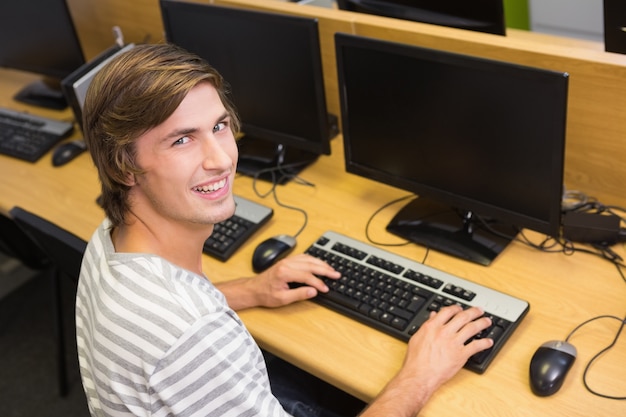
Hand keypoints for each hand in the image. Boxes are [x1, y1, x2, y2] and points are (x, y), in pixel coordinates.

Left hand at [218, 254, 339, 309]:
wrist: (253, 289)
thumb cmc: (265, 294)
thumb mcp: (282, 299)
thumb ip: (299, 294)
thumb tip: (313, 291)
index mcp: (285, 272)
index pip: (307, 276)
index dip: (318, 282)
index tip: (326, 288)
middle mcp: (286, 264)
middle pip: (310, 264)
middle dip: (325, 269)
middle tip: (336, 274)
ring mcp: (287, 261)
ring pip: (308, 258)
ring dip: (321, 263)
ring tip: (331, 269)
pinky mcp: (287, 261)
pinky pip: (303, 257)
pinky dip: (313, 259)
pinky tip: (319, 263)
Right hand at [403, 305, 492, 390]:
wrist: (420, 375)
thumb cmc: (416, 360)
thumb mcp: (417, 337)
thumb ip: (427, 325)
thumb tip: (433, 316)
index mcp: (433, 326)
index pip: (448, 311)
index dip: (456, 308)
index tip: (461, 308)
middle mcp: (444, 332)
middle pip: (463, 317)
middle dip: (473, 312)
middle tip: (479, 310)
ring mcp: (454, 343)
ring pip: (472, 328)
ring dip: (482, 323)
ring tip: (487, 321)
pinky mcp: (461, 355)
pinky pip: (476, 346)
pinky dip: (484, 343)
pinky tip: (488, 342)